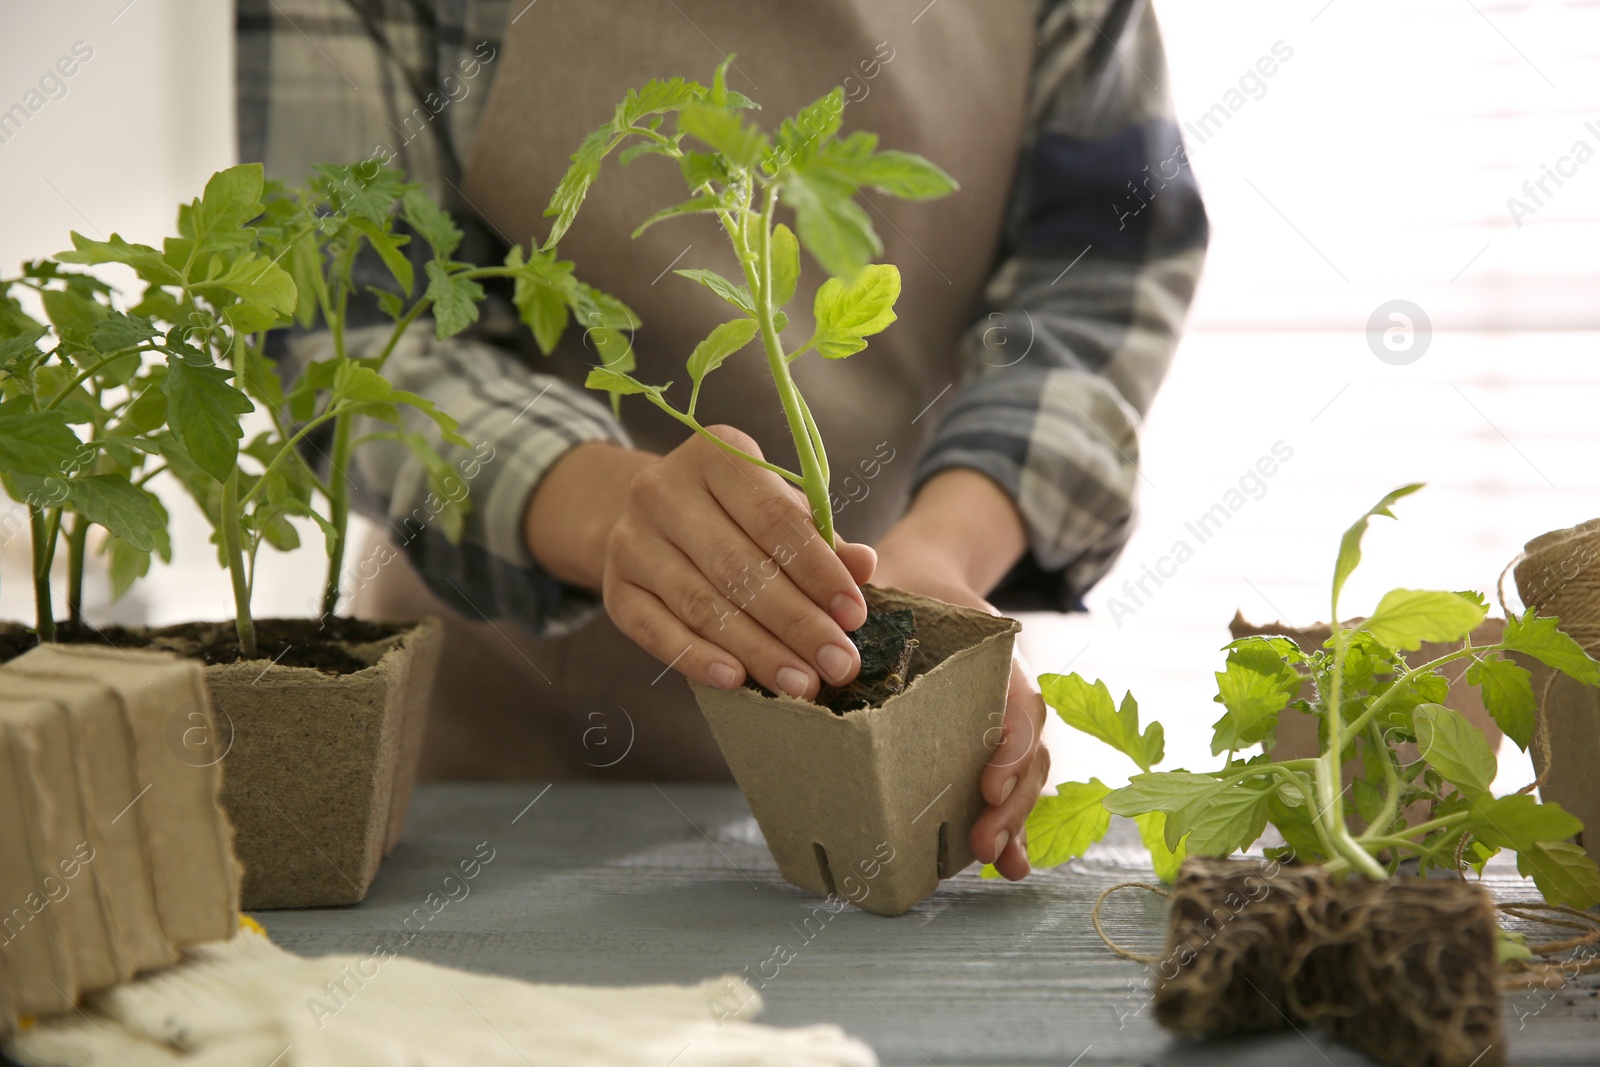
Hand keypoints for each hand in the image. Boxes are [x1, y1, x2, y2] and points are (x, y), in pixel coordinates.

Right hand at [594, 426, 876, 697]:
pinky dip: (697, 658)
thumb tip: (864, 565)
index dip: (818, 570)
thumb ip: (820, 538)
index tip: (854, 616)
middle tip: (839, 665)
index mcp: (715, 455)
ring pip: (701, 604)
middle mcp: (663, 490)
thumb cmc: (734, 513)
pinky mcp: (615, 588)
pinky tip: (736, 682)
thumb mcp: (779, 509)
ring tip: (802, 684)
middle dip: (796, 622)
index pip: (773, 518)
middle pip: (739, 567)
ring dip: (757, 650)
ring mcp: (631, 540)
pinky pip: (657, 631)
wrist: (651, 518)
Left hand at [872, 469, 1044, 880]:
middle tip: (984, 842)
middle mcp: (1001, 689)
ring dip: (1013, 820)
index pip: (1015, 702)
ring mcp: (996, 719)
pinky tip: (1003, 866)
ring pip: (1022, 774)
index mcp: (989, 650)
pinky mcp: (978, 744)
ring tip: (994, 860)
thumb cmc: (900, 580)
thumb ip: (865, 569)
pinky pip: (1000, 787)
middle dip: (1013, 800)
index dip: (1009, 745)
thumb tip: (862, 562)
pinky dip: (1007, 826)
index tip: (987, 782)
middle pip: (1027, 749)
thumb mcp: (885, 570)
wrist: (921, 580)